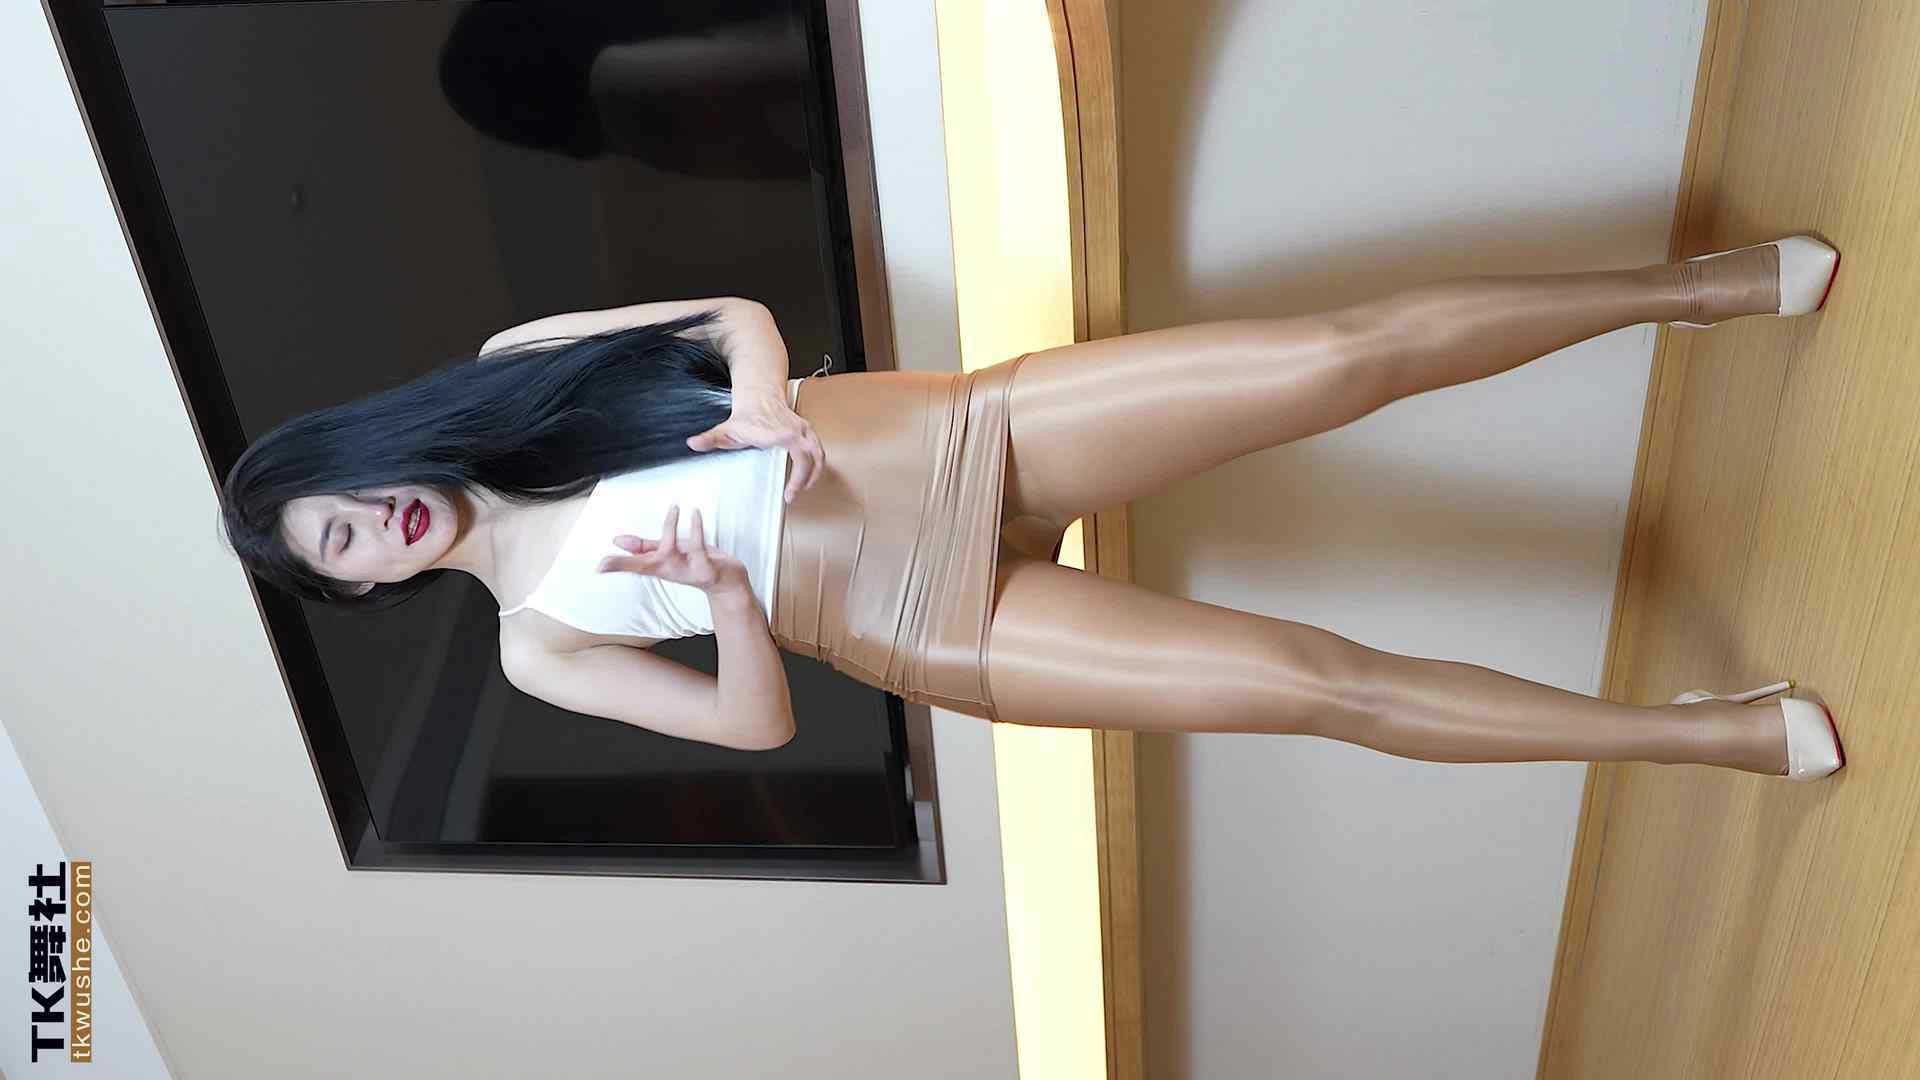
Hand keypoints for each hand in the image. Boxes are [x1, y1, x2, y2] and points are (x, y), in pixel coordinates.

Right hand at [597, 504, 751, 595]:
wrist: (727, 582)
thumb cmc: (695, 564)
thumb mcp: (668, 555)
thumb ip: (643, 548)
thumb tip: (617, 541)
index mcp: (659, 567)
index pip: (633, 566)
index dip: (615, 566)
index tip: (598, 568)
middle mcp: (669, 570)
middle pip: (643, 566)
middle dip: (625, 562)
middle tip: (611, 546)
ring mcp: (686, 571)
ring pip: (670, 552)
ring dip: (671, 528)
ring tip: (674, 507)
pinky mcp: (705, 567)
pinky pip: (698, 546)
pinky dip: (696, 529)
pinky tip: (694, 513)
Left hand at [686, 386, 825, 503]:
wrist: (759, 396)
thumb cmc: (746, 417)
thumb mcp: (726, 430)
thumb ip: (710, 439)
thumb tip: (693, 443)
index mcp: (781, 433)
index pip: (798, 454)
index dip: (797, 476)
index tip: (788, 494)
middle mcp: (797, 431)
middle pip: (813, 458)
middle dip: (805, 480)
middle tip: (791, 496)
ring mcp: (805, 431)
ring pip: (819, 455)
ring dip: (814, 475)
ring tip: (800, 490)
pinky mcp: (808, 433)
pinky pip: (819, 452)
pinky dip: (816, 467)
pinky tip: (805, 479)